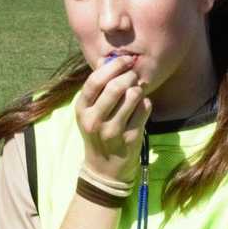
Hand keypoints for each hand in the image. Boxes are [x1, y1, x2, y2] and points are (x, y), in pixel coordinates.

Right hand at [75, 55, 151, 182]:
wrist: (104, 169)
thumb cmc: (98, 133)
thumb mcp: (89, 112)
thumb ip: (97, 88)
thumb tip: (109, 59)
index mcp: (81, 110)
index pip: (95, 81)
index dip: (113, 66)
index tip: (126, 60)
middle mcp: (94, 121)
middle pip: (115, 87)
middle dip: (129, 76)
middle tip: (133, 75)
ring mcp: (112, 131)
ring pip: (132, 96)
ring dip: (138, 89)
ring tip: (136, 92)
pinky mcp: (130, 138)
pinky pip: (144, 110)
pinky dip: (146, 104)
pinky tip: (141, 108)